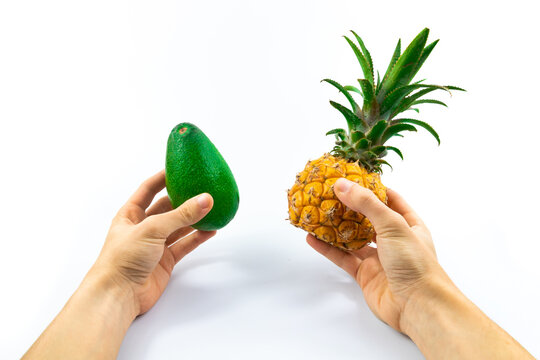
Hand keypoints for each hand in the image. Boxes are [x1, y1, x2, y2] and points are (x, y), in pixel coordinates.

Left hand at [92, 170, 215, 314]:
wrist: (118, 294)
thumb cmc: (122, 259)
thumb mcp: (152, 229)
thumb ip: (181, 215)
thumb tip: (205, 199)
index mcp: (130, 214)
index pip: (148, 189)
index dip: (163, 178)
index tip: (179, 168)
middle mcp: (143, 227)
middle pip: (167, 208)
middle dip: (184, 199)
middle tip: (202, 189)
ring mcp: (155, 245)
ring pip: (178, 227)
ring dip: (194, 219)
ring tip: (212, 208)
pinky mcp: (165, 261)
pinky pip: (184, 244)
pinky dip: (197, 238)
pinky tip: (210, 230)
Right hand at [307, 178, 445, 331]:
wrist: (418, 306)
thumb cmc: (415, 263)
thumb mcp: (393, 225)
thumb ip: (367, 204)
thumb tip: (342, 185)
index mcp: (408, 224)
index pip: (389, 199)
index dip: (371, 188)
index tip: (351, 177)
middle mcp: (393, 239)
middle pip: (367, 218)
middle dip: (348, 206)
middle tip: (327, 193)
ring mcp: (378, 258)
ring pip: (352, 238)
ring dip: (334, 227)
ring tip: (315, 213)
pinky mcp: (364, 274)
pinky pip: (343, 257)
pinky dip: (327, 248)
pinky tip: (313, 238)